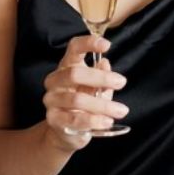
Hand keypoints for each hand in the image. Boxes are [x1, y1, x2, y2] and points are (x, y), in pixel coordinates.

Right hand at [41, 34, 128, 151]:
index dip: (88, 43)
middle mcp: (55, 80)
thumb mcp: (97, 89)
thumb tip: (105, 63)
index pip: (73, 48)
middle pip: (74, 74)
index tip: (106, 45)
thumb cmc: (85, 104)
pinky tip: (107, 121)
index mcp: (67, 66)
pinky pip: (75, 119)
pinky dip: (94, 120)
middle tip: (121, 82)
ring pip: (77, 99)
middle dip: (101, 78)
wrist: (67, 131)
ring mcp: (51, 100)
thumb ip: (102, 78)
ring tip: (121, 110)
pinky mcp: (53, 119)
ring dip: (103, 105)